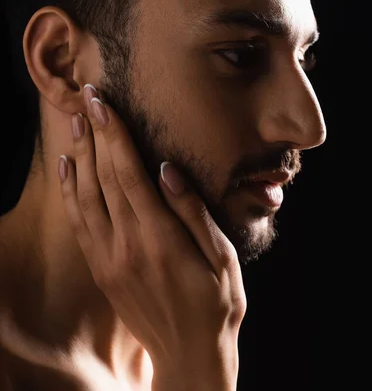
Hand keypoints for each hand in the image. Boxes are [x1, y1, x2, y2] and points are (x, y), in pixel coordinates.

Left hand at [58, 84, 246, 387]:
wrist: (189, 356)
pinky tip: (68, 167)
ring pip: (86, 196)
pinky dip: (70, 191)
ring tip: (78, 121)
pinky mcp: (101, 269)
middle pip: (105, 178)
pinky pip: (79, 222)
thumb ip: (193, 211)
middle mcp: (127, 246)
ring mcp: (109, 259)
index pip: (130, 174)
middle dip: (96, 133)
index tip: (104, 103)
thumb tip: (167, 169)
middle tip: (89, 97)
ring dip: (80, 156)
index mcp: (160, 239)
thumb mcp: (221, 258)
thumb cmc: (217, 305)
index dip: (115, 135)